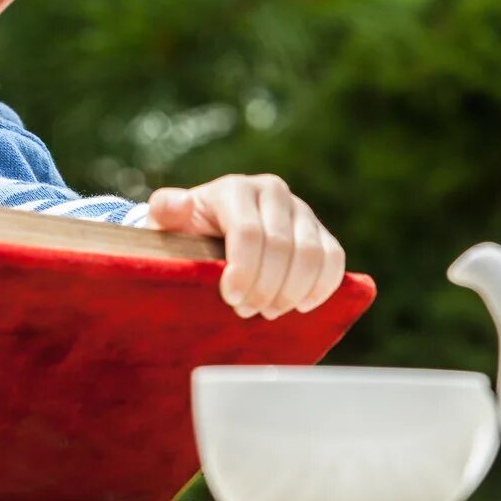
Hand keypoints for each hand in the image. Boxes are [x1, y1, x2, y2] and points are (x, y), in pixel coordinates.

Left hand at [147, 174, 345, 318]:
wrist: (210, 231)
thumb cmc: (186, 232)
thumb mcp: (167, 222)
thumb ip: (166, 211)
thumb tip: (178, 205)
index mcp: (235, 189)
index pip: (249, 232)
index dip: (244, 271)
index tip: (231, 298)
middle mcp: (272, 191)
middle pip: (282, 247)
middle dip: (265, 287)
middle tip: (245, 310)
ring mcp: (301, 210)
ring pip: (311, 255)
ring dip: (291, 292)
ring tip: (267, 311)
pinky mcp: (320, 231)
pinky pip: (334, 259)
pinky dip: (322, 287)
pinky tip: (300, 306)